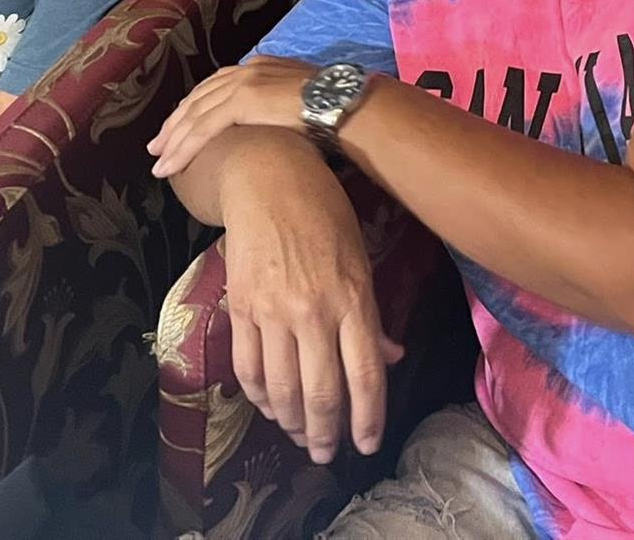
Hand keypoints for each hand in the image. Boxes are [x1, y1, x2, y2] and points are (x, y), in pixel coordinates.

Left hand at [148, 59, 318, 180]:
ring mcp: (243, 83)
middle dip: (175, 124)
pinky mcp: (242, 101)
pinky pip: (203, 128)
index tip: (181, 128)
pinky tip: (171, 165)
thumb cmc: (333, 110)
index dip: (195, 108)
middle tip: (157, 146)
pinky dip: (183, 148)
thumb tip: (277, 129)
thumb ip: (281, 109)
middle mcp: (248, 69)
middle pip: (199, 98)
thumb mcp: (300, 104)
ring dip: (173, 140)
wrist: (346, 104)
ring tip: (159, 162)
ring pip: (195, 114)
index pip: (217, 87)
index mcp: (261, 67)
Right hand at [219, 169, 402, 465]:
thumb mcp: (360, 259)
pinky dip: (259, 396)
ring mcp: (275, 312)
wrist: (268, 179)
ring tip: (300, 436)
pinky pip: (249, 367)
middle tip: (326, 455)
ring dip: (292, 422)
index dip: (367, 419)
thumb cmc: (324, 214)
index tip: (366, 446)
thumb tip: (391, 359)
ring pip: (282, 389)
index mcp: (355, 299)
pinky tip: (268, 406)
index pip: (366, 376)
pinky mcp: (242, 308)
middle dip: (326, 434)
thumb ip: (372, 317)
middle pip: (322, 393)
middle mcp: (316, 311)